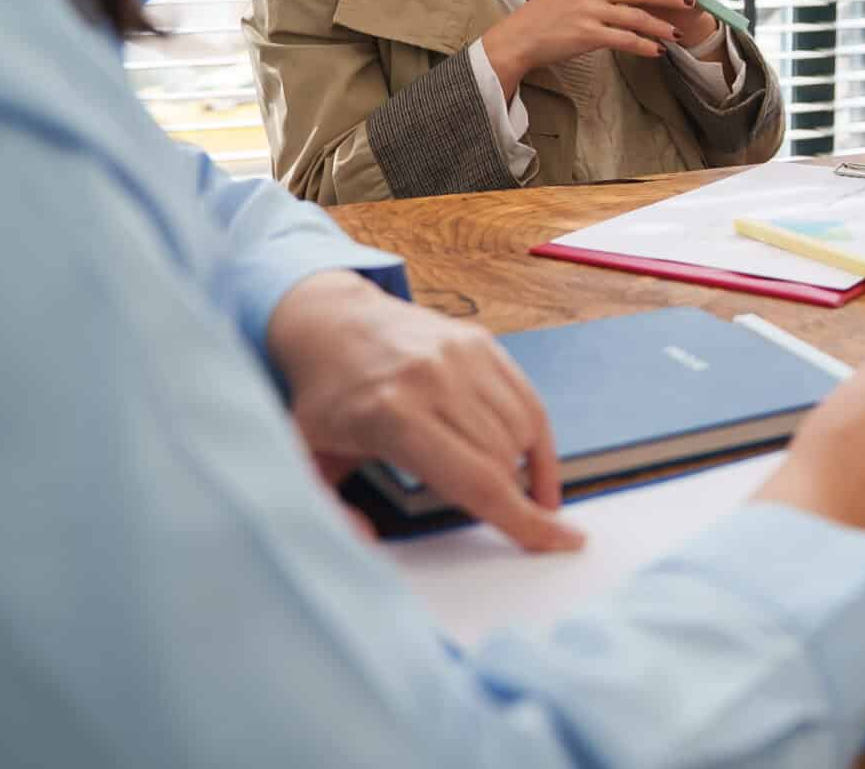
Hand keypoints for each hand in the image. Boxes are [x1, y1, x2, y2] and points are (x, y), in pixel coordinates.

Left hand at [266, 271, 582, 552]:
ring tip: (504, 488)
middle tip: (506, 520)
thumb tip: (367, 539)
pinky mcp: (479, 342)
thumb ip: (328, 513)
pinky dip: (535, 437)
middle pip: (503, 461)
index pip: (478, 482)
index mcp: (393, 416)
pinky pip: (526, 398)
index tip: (561, 541)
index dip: (524, 522)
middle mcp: (435, 380)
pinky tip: (529, 460)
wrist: (332, 323)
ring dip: (523, 469)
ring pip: (520, 431)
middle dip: (512, 500)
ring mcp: (462, 355)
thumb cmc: (323, 401)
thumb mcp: (304, 462)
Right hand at [480, 0, 697, 92]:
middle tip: (691, 0)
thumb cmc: (547, 9)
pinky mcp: (587, 35)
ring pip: (635, 17)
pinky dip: (643, 46)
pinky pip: (623, 40)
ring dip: (660, 26)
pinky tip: (658, 52)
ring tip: (678, 33)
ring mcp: (589, 12)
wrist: (520, 37)